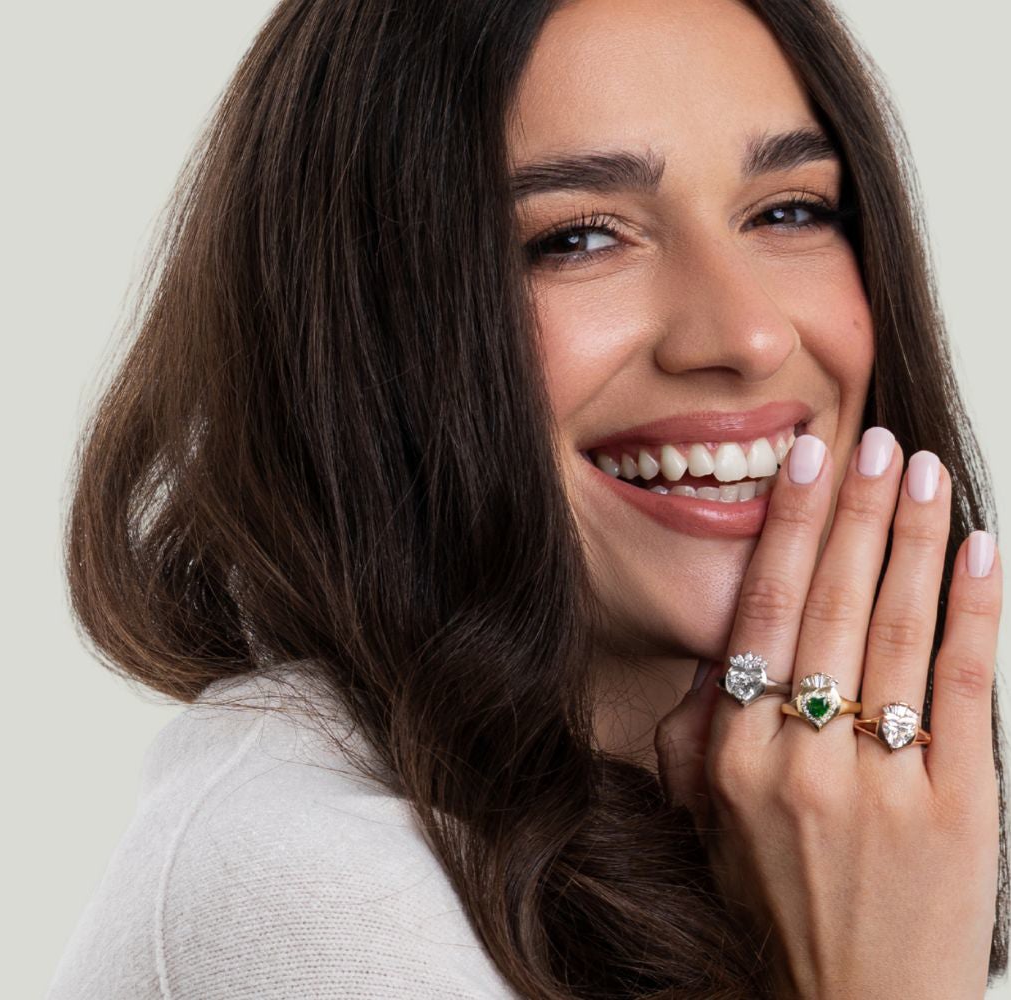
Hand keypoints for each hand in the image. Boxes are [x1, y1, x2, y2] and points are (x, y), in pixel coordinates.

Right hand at [652, 426, 1001, 998]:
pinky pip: (969, 688)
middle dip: (858, 514)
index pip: (761, 616)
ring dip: (914, 540)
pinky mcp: (959, 808)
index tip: (808, 464)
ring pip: (900, 634)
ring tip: (924, 472)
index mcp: (734, 761)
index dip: (790, 531)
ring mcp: (884, 785)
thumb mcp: (705, 824)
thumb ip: (699, 736)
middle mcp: (802, 764)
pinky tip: (979, 552)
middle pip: (832, 608)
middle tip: (876, 441)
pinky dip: (976, 611)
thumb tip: (718, 651)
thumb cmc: (776, 916)